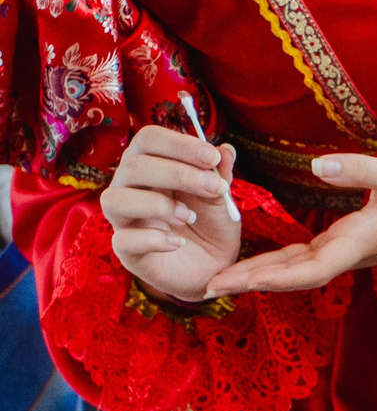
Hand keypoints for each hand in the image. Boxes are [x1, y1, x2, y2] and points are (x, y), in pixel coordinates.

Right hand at [101, 125, 242, 302]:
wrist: (212, 270)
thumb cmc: (210, 227)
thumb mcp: (221, 200)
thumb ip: (220, 175)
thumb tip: (226, 149)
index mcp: (151, 167)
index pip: (148, 139)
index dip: (178, 144)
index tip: (212, 157)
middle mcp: (130, 188)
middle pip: (133, 166)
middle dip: (177, 173)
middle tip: (214, 189)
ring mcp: (124, 220)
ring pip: (115, 199)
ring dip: (157, 205)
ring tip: (189, 217)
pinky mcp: (126, 251)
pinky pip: (123, 240)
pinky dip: (152, 239)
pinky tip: (177, 243)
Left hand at [205, 152, 376, 297]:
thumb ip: (360, 170)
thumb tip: (315, 167)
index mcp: (360, 241)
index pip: (306, 268)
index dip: (266, 278)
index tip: (230, 282)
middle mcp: (354, 253)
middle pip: (295, 275)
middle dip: (252, 281)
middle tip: (208, 287)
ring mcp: (356, 252)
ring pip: (301, 270)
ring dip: (264, 275)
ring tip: (227, 278)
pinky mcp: (358, 246)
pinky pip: (312, 261)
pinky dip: (283, 265)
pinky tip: (266, 263)